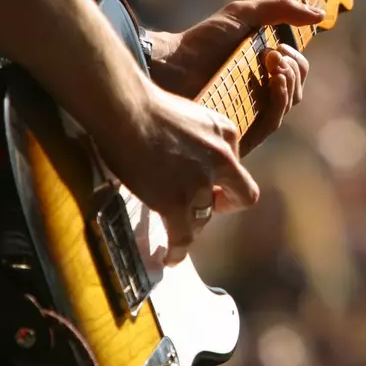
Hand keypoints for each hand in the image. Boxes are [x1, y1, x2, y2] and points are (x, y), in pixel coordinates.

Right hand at [96, 83, 260, 264]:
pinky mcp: (177, 202)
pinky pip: (183, 236)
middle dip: (222, 204)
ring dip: (191, 222)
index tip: (208, 183)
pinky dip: (177, 251)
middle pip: (239, 195)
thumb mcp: (192, 115)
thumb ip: (203, 138)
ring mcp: (201, 182)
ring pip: (205, 217)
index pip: (235, 165)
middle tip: (200, 206)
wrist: (126, 110)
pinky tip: (169, 258)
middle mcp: (222, 159)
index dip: (222, 178)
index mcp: (227, 134)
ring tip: (174, 225)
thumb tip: (193, 158)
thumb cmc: (147, 107)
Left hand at [147, 0, 322, 154]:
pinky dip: (280, 99)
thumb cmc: (201, 40)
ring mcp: (251, 114)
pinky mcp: (242, 132)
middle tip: (274, 53)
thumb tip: (321, 15)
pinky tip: (273, 81)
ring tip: (272, 62)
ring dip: (289, 81)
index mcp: (261, 71)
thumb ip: (281, 9)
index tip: (281, 45)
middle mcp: (259, 94)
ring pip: (288, 104)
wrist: (171, 64)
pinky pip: (273, 121)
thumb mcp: (243, 14)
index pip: (296, 72)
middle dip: (295, 68)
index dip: (297, 59)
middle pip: (297, 89)